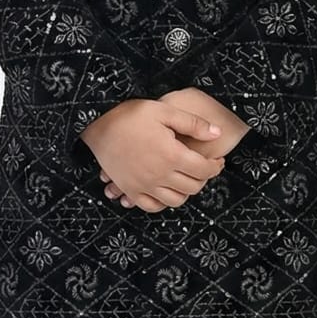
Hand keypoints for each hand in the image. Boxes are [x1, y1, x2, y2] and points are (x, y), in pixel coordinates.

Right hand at [80, 98, 226, 212]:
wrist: (98, 123)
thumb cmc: (130, 114)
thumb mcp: (165, 111)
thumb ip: (193, 124)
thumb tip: (217, 133)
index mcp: (172, 155)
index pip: (204, 170)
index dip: (216, 167)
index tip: (217, 160)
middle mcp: (160, 175)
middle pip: (193, 187)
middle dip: (203, 178)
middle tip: (203, 167)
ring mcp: (144, 185)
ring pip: (175, 200)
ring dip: (186, 192)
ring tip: (185, 179)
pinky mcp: (130, 189)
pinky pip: (151, 206)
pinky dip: (162, 203)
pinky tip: (164, 191)